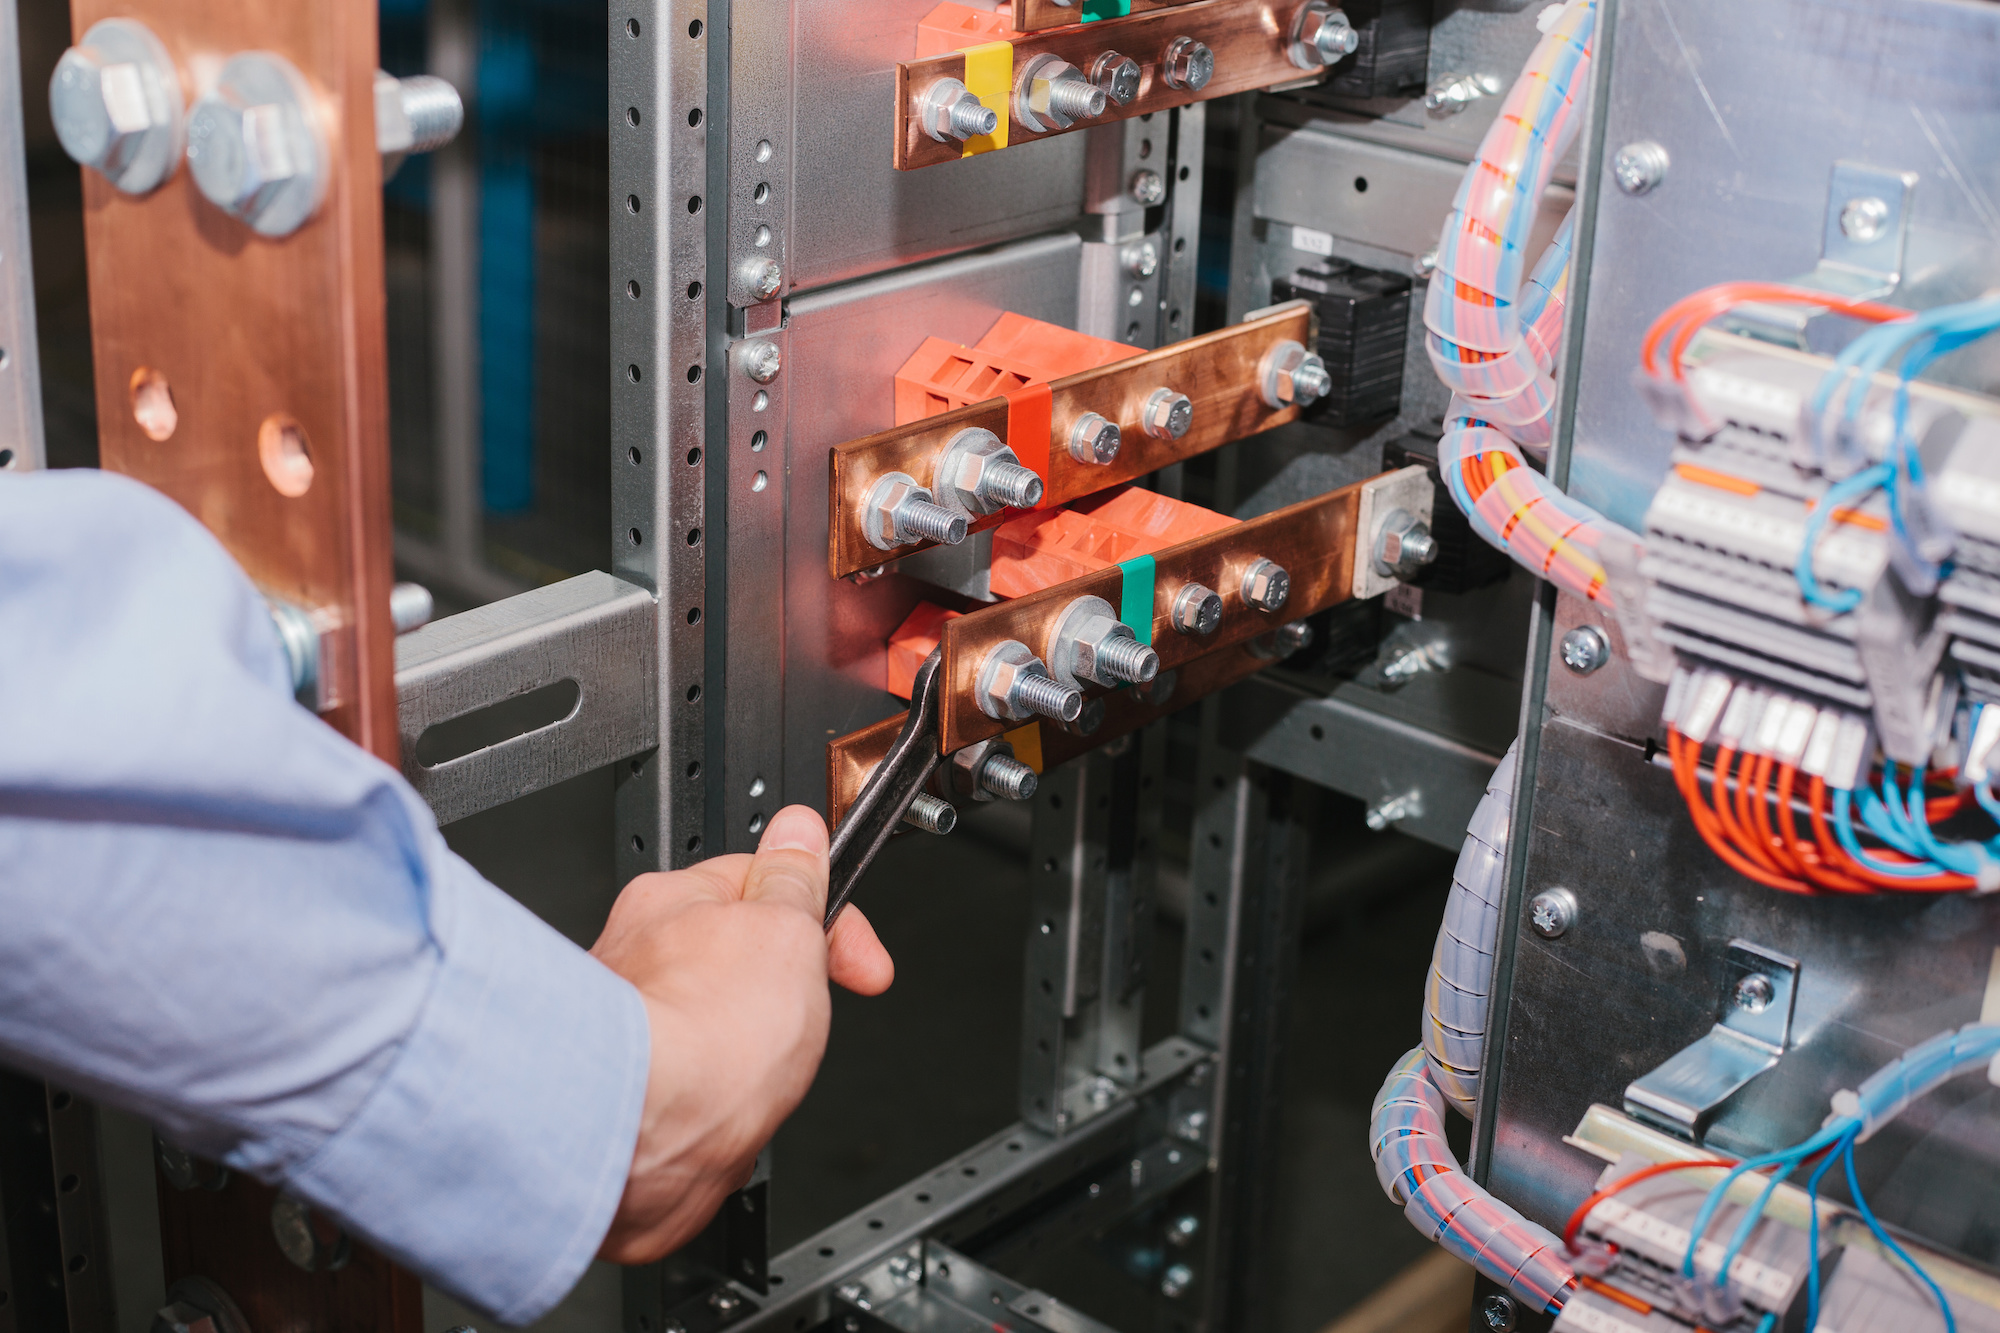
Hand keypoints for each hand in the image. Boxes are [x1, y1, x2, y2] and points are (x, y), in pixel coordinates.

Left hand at [591, 805, 891, 1261]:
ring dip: (750, 1056)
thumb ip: (795, 881)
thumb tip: (798, 828)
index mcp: (675, 900)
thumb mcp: (785, 929)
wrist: (644, 1137)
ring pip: (718, 1032)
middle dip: (783, 996)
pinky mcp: (627, 1094)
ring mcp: (626, 1028)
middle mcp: (637, 957)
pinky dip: (719, 1105)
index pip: (765, 886)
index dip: (827, 922)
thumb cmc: (704, 1034)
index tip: (860, 960)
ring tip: (761, 1073)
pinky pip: (696, 1091)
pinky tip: (729, 1114)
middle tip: (805, 1016)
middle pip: (739, 963)